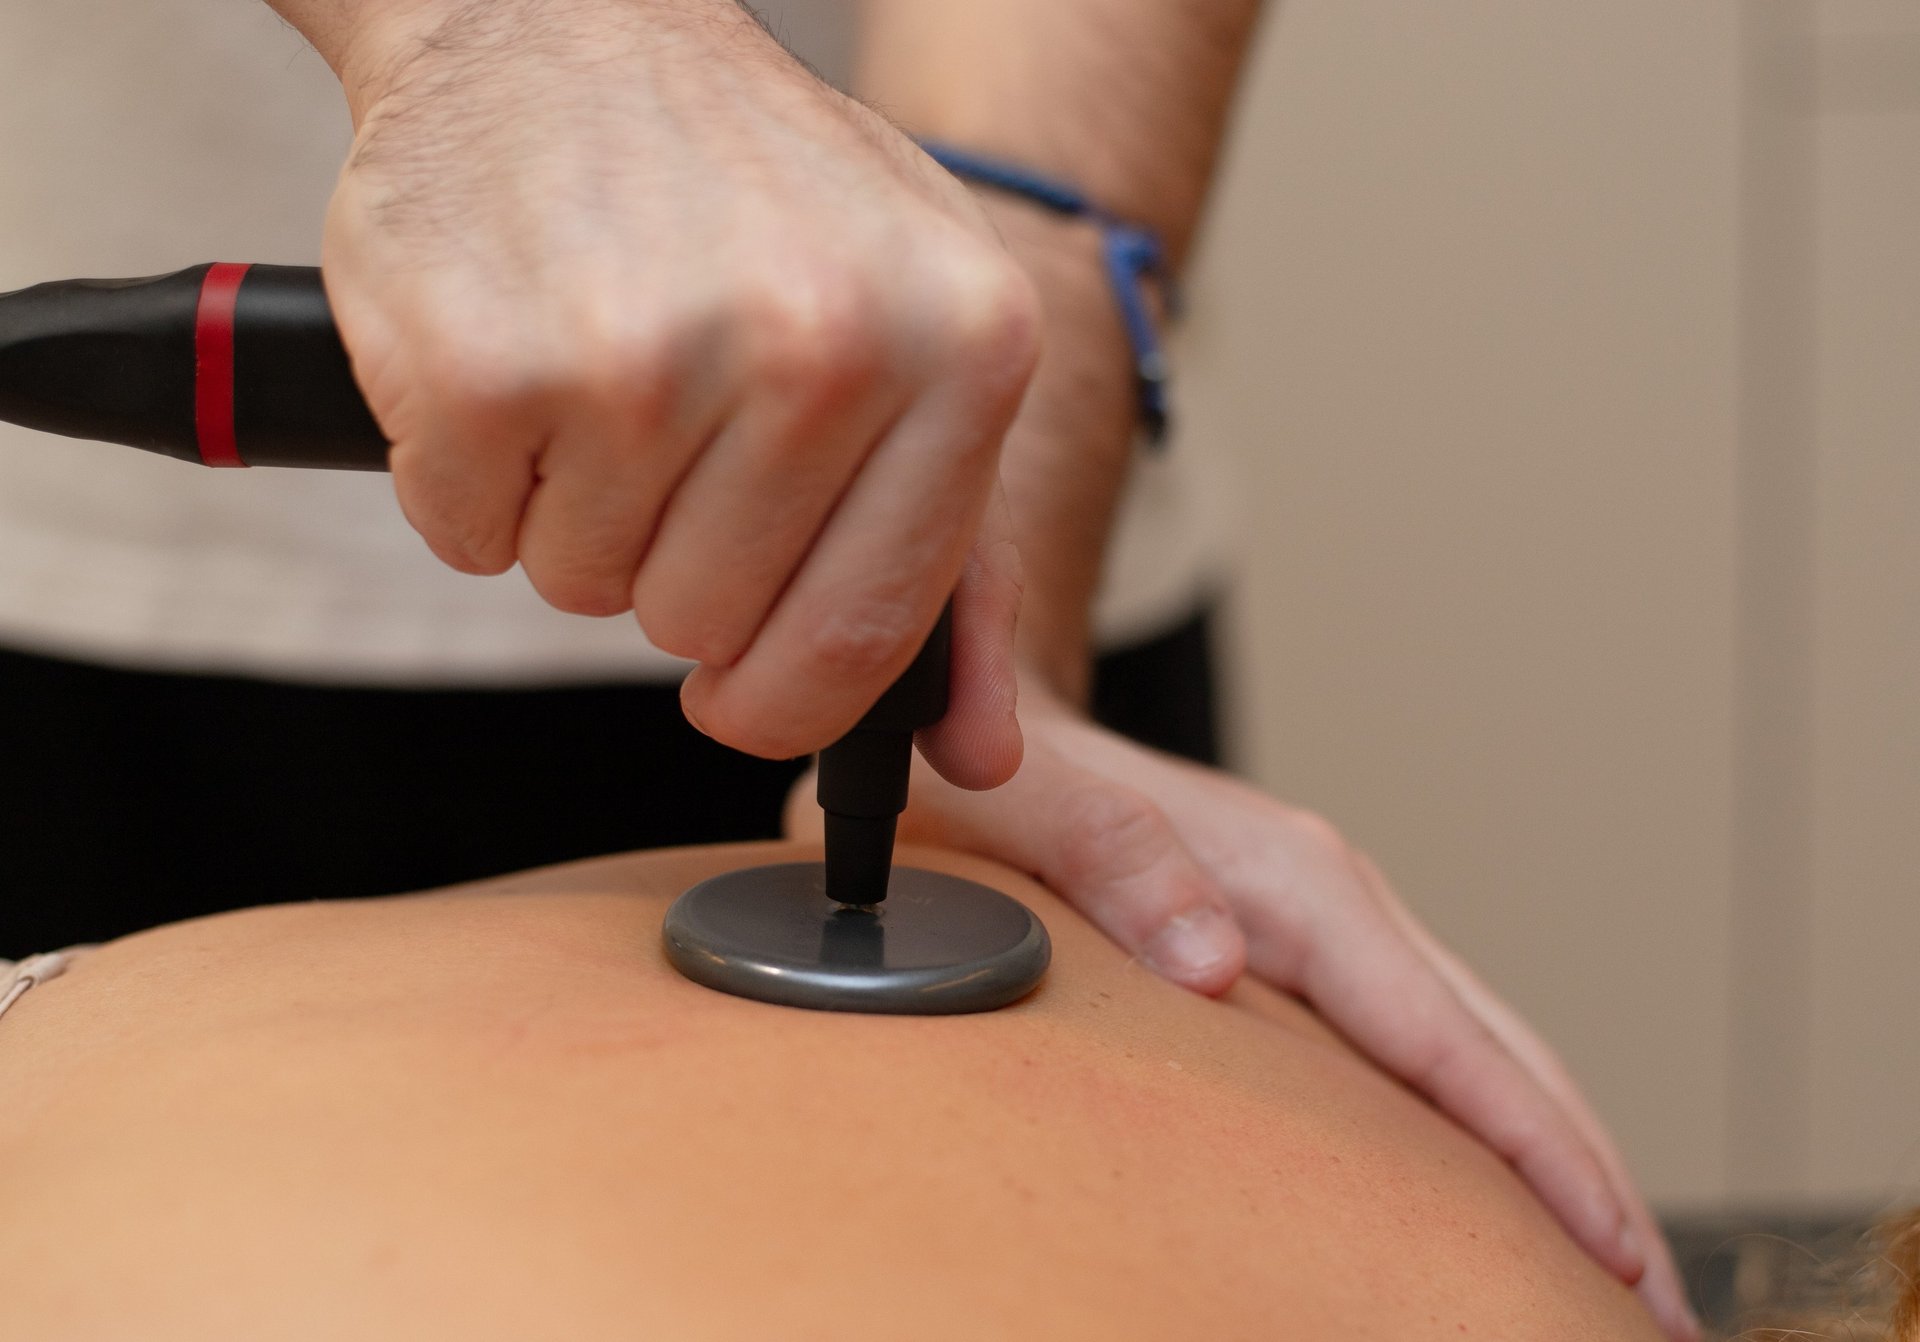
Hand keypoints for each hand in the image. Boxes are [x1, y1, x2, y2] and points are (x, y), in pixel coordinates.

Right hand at [317, 0, 1038, 785]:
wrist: (564, 21)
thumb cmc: (757, 197)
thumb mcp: (915, 334)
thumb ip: (957, 560)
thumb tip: (972, 757)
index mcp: (963, 347)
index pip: (863, 635)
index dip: (786, 697)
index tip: (741, 689)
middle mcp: (820, 347)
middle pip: (706, 625)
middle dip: (669, 564)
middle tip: (665, 430)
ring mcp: (645, 355)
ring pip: (584, 591)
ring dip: (575, 514)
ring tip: (600, 369)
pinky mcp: (485, 365)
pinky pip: (468, 537)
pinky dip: (473, 480)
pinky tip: (516, 360)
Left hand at [786, 683, 1697, 1340]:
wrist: (992, 717)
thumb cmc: (1007, 777)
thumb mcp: (1031, 805)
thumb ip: (1116, 865)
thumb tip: (1214, 964)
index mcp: (1292, 879)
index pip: (1443, 1035)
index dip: (1536, 1149)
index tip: (1612, 1252)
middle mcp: (1336, 896)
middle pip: (1500, 1049)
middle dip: (1587, 1177)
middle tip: (1659, 1308)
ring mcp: (1330, 921)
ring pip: (1479, 1046)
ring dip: (1556, 1154)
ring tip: (1619, 1270)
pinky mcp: (1307, 945)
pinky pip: (1428, 1043)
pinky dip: (1490, 1118)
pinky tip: (1504, 1184)